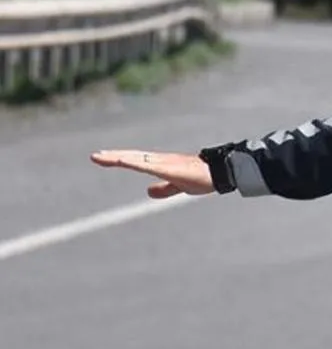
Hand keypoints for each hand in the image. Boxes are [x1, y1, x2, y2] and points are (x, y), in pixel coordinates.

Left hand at [90, 150, 214, 198]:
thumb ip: (164, 189)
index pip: (135, 160)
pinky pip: (149, 165)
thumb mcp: (178, 186)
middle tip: (94, 156)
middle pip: (132, 157)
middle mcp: (160, 160)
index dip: (118, 159)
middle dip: (113, 157)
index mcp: (161, 164)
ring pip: (137, 159)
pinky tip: (124, 161)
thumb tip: (148, 192)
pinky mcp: (170, 168)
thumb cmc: (202, 177)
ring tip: (102, 157)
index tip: (101, 158)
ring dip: (120, 158)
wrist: (220, 172)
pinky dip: (136, 163)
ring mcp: (165, 163)